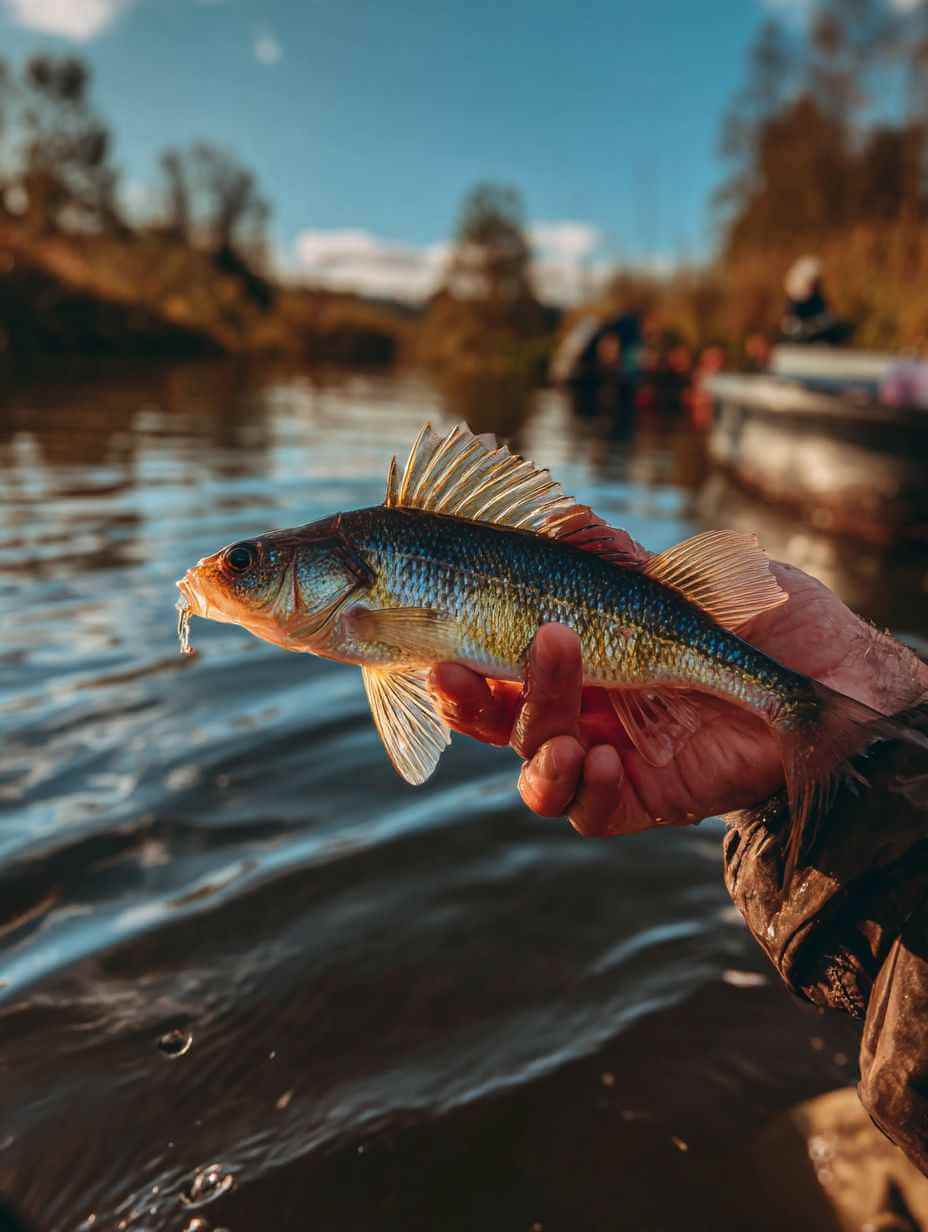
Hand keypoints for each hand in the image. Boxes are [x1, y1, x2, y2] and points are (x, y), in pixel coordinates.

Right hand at [430, 522, 927, 836]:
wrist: (843, 680)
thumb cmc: (772, 619)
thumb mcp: (694, 580)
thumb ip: (624, 561)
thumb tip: (562, 517)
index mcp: (589, 651)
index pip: (507, 663)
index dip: (468, 661)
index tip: (441, 647)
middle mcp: (590, 705)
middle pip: (506, 720)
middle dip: (475, 704)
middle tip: (465, 675)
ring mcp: (616, 754)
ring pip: (540, 769)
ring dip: (535, 749)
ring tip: (568, 733)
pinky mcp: (649, 797)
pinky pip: (593, 814)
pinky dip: (588, 792)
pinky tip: (605, 761)